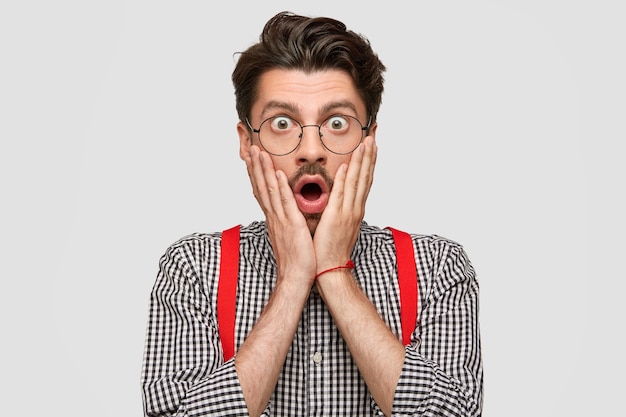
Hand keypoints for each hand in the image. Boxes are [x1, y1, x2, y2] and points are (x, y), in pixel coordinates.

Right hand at [244, 145, 315, 285]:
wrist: (296, 277)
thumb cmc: (296, 259)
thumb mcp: (288, 235)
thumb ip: (286, 220)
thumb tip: (287, 212)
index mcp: (274, 218)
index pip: (262, 192)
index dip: (256, 174)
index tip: (253, 159)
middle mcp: (274, 216)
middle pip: (260, 187)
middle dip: (255, 166)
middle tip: (251, 148)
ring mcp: (281, 220)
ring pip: (269, 191)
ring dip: (263, 170)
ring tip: (259, 152)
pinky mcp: (291, 225)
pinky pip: (284, 203)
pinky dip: (279, 188)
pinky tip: (277, 173)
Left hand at [313, 136, 376, 271]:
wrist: (331, 268)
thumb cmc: (331, 248)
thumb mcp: (338, 223)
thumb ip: (340, 207)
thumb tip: (338, 196)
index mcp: (356, 208)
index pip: (365, 179)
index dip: (369, 161)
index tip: (371, 145)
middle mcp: (356, 208)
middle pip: (366, 176)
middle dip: (370, 155)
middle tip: (373, 136)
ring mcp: (349, 212)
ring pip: (358, 181)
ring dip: (362, 161)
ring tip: (366, 143)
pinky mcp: (337, 217)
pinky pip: (342, 194)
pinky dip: (346, 179)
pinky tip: (348, 165)